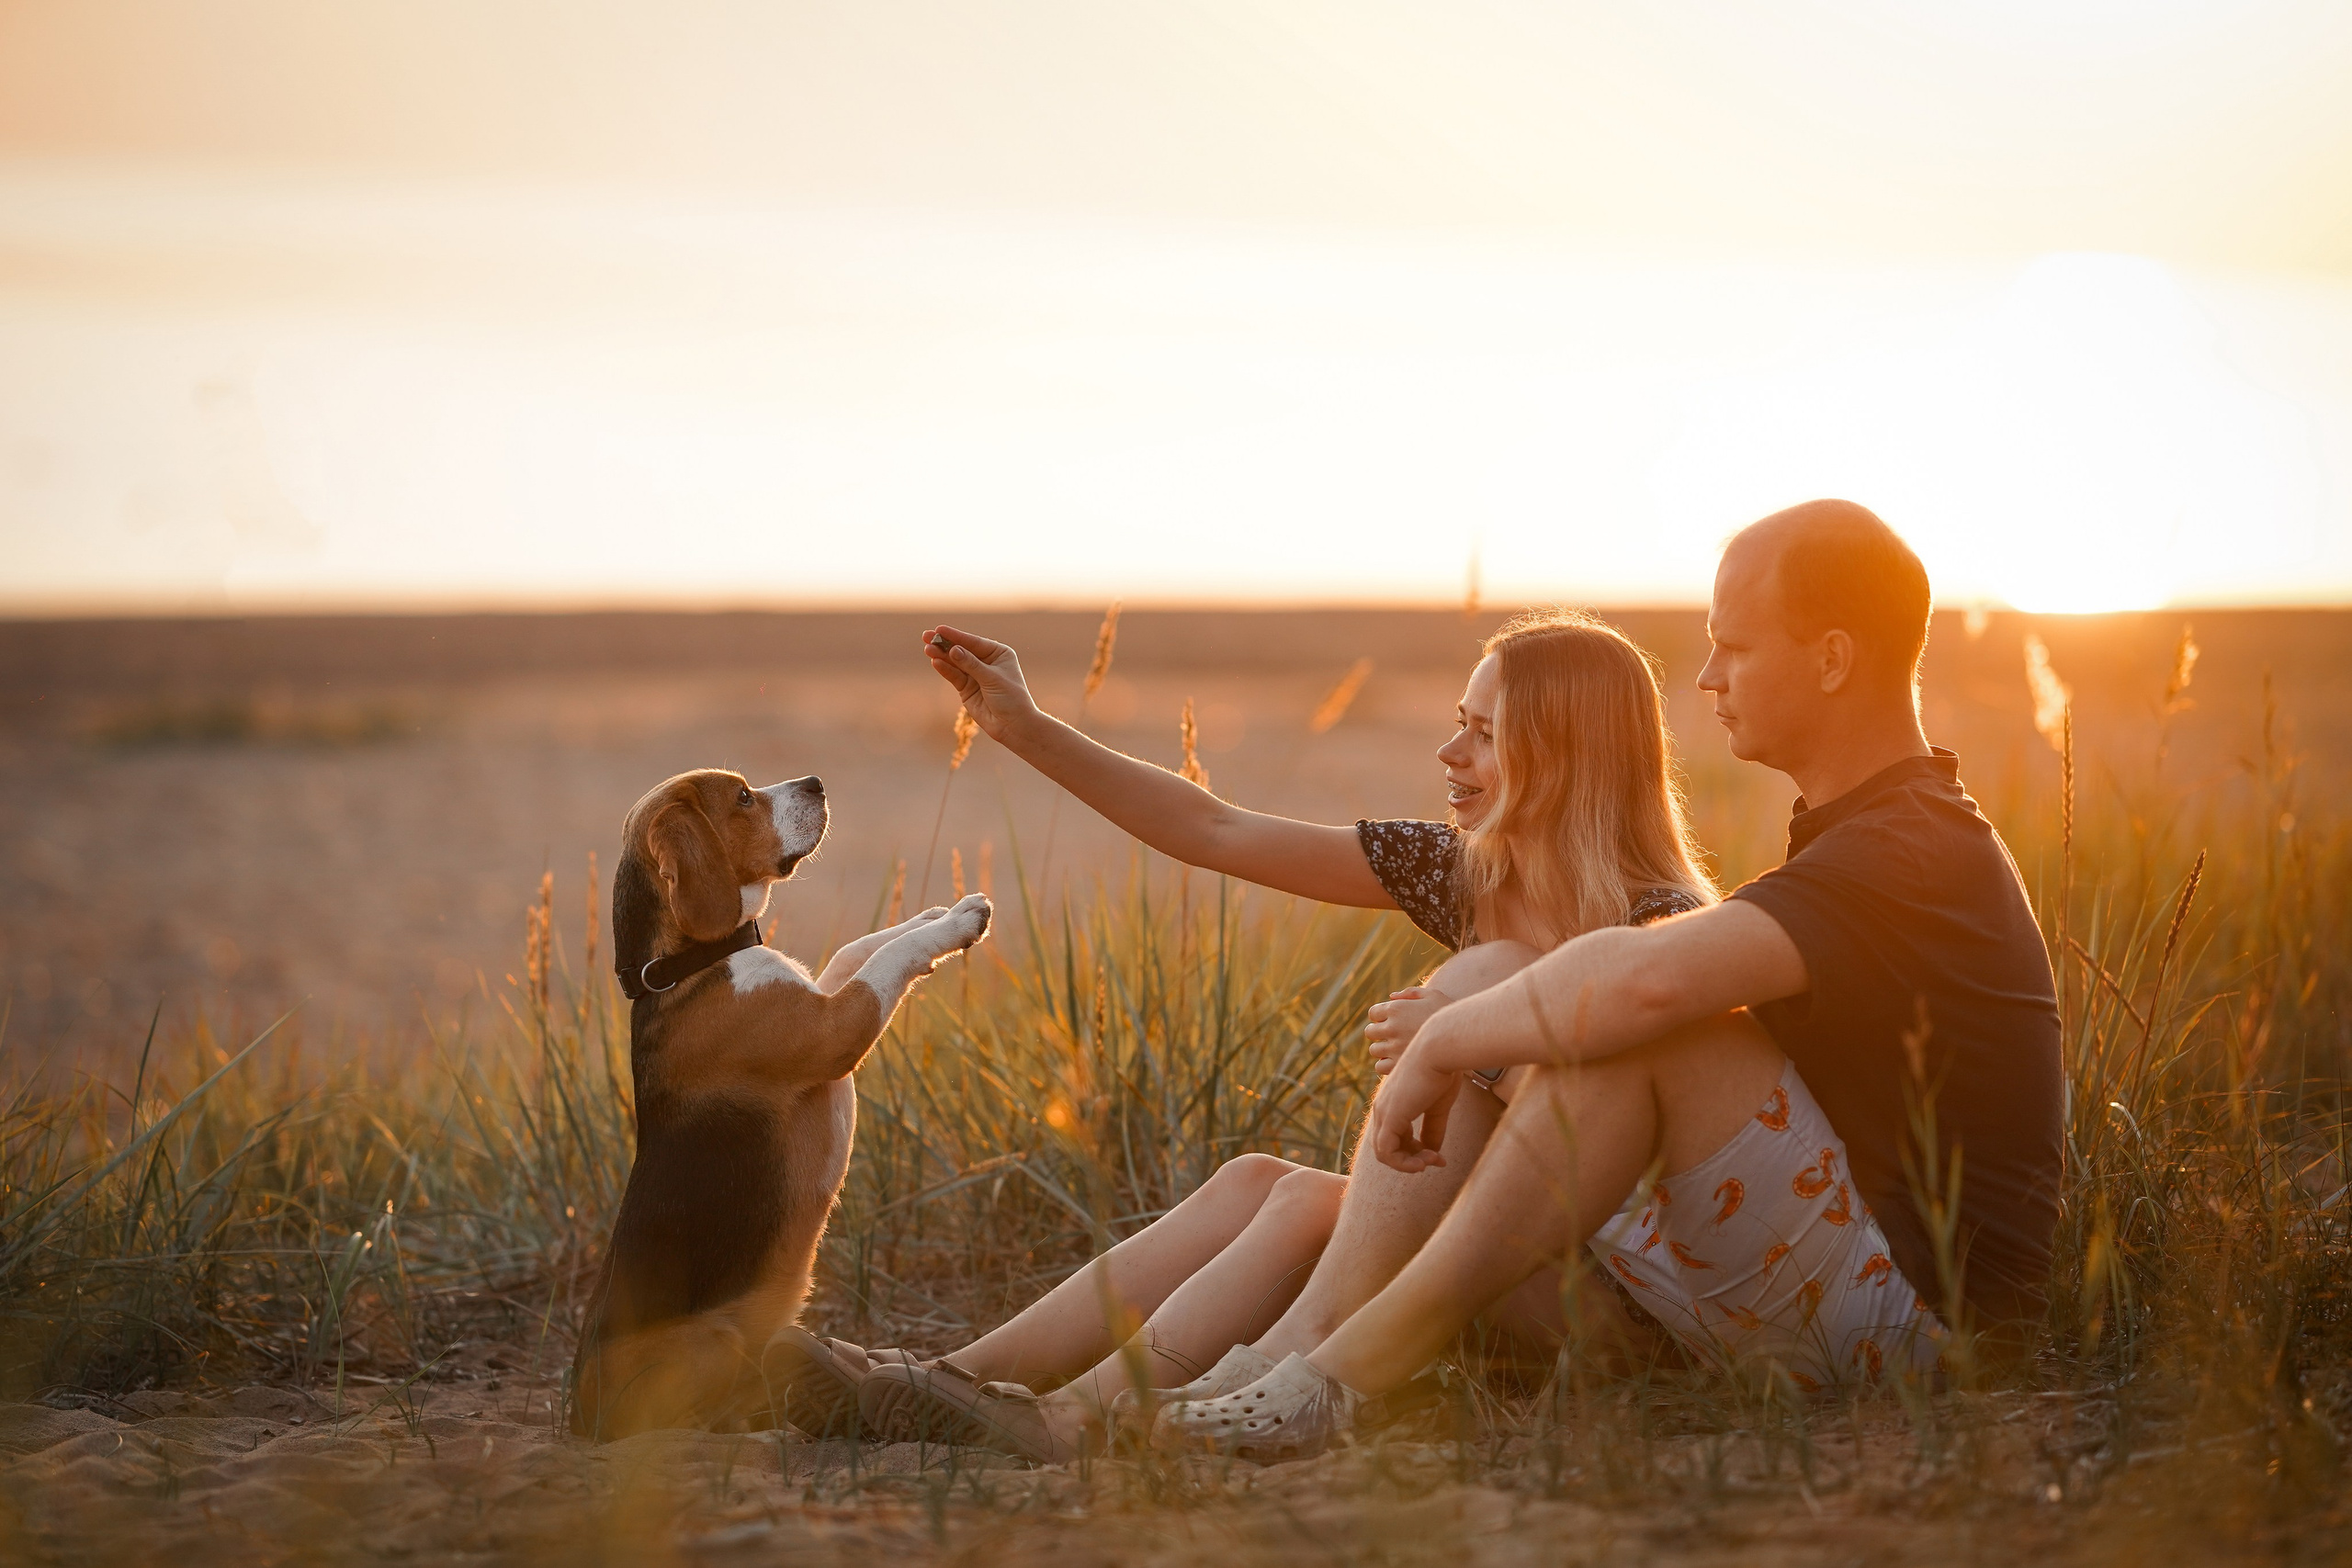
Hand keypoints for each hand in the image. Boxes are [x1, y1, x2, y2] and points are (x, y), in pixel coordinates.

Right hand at [923, 625, 1041, 743]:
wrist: (1013, 725)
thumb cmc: (1011, 698)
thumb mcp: (992, 678)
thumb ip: (971, 664)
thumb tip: (953, 650)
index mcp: (998, 653)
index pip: (974, 642)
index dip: (956, 636)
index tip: (940, 629)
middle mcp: (986, 661)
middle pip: (961, 650)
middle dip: (944, 643)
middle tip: (927, 636)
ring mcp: (974, 675)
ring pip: (955, 662)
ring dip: (941, 655)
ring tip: (927, 648)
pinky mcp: (966, 688)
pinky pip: (954, 676)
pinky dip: (945, 669)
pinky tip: (935, 662)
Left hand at [1364, 985, 1450, 1076]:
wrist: (1463, 1038)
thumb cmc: (1450, 1014)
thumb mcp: (1433, 995)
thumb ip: (1411, 993)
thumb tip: (1391, 997)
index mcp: (1396, 1009)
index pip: (1373, 1013)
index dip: (1381, 1017)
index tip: (1391, 1021)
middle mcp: (1392, 1028)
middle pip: (1370, 1032)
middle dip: (1378, 1033)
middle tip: (1392, 1036)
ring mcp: (1394, 1047)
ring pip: (1374, 1050)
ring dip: (1382, 1050)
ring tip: (1397, 1050)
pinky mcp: (1399, 1065)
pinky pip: (1380, 1067)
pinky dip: (1385, 1065)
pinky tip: (1398, 1062)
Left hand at [1369, 1043, 1462, 1174]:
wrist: (1440, 1050)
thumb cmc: (1443, 1071)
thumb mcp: (1438, 1107)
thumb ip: (1432, 1129)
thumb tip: (1433, 1152)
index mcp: (1392, 1103)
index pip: (1395, 1138)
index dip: (1416, 1152)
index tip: (1440, 1157)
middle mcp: (1382, 1108)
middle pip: (1387, 1148)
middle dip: (1412, 1160)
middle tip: (1436, 1160)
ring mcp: (1383, 1112)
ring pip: (1384, 1153)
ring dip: (1409, 1164)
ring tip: (1433, 1160)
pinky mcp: (1390, 1116)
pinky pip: (1387, 1152)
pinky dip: (1404, 1163)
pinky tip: (1424, 1162)